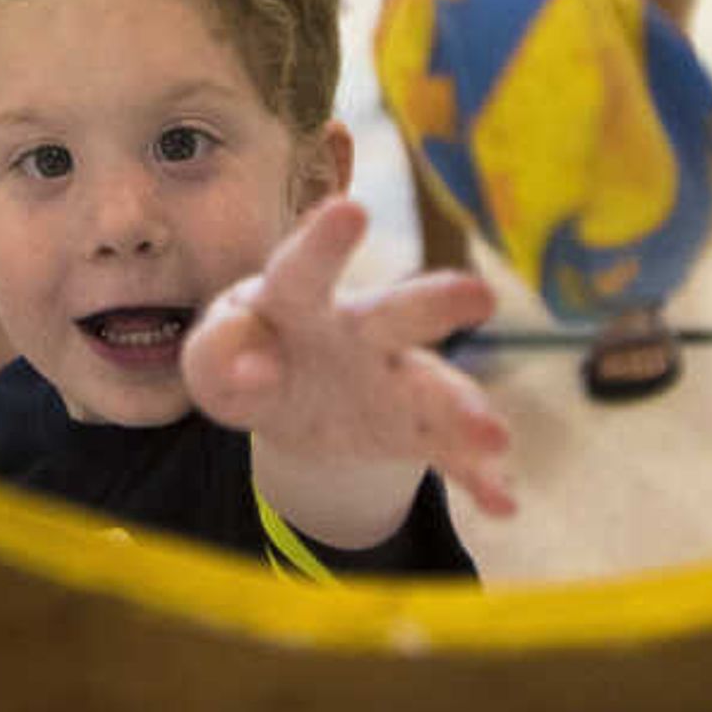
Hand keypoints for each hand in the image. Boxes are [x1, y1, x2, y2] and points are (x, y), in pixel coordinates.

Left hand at [181, 197, 517, 522]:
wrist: (286, 395)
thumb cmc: (244, 353)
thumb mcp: (209, 357)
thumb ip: (217, 352)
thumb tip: (254, 366)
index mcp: (297, 299)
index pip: (305, 268)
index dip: (323, 241)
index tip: (351, 209)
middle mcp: (358, 331)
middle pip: (395, 314)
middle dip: (434, 304)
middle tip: (479, 294)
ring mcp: (391, 380)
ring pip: (432, 388)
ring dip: (464, 409)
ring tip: (495, 436)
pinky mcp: (411, 429)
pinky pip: (446, 453)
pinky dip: (475, 477)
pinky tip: (502, 502)